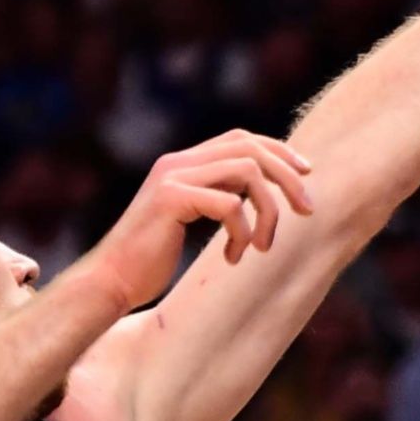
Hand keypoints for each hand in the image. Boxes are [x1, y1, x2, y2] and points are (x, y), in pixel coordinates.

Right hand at [84, 130, 314, 309]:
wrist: (111, 281)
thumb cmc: (150, 260)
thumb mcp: (190, 220)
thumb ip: (216, 198)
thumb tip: (257, 194)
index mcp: (183, 164)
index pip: (241, 139)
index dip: (279, 151)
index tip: (306, 175)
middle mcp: (177, 162)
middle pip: (251, 148)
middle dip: (288, 178)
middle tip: (308, 210)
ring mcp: (172, 177)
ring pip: (248, 172)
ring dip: (268, 212)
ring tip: (262, 247)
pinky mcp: (170, 199)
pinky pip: (230, 204)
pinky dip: (242, 232)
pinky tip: (232, 258)